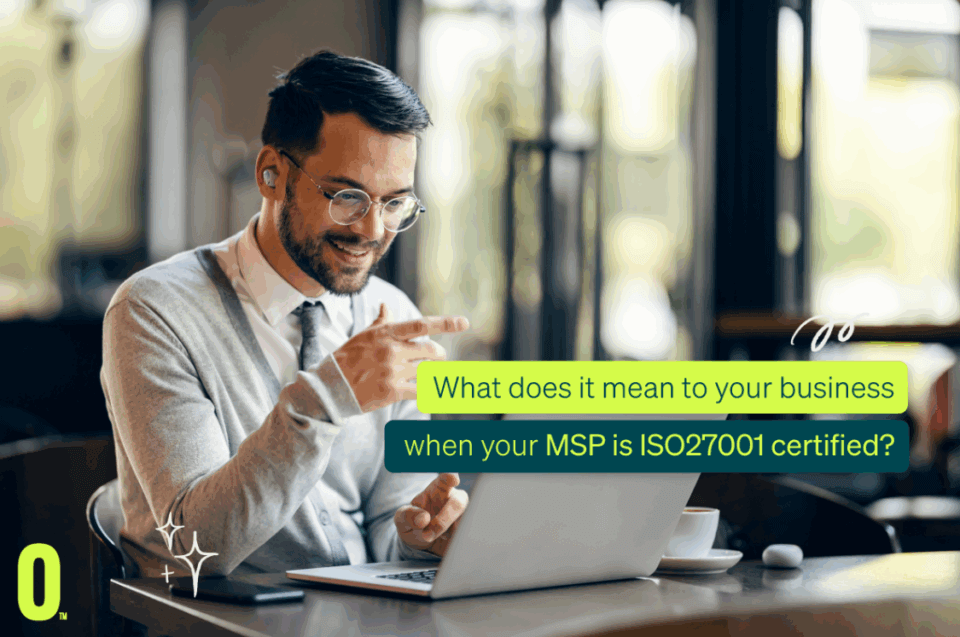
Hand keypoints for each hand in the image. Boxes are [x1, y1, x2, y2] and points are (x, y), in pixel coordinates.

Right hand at [333, 304, 468, 412]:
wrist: (331, 387)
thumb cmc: (348, 358)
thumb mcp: (363, 335)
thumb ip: (381, 322)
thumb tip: (385, 306)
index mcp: (386, 333)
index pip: (421, 325)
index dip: (445, 324)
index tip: (464, 322)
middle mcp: (391, 350)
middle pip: (430, 350)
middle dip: (439, 354)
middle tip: (439, 356)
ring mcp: (392, 371)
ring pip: (427, 371)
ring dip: (433, 373)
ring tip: (430, 373)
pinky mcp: (392, 391)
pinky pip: (421, 391)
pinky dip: (429, 391)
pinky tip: (433, 393)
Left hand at [394, 473, 468, 556]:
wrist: (422, 544)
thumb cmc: (414, 524)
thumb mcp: (402, 518)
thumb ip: (408, 515)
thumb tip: (424, 519)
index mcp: (438, 490)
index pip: (445, 480)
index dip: (450, 477)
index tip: (453, 479)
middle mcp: (454, 499)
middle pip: (457, 503)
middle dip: (443, 520)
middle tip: (427, 534)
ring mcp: (463, 516)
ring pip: (465, 521)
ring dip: (447, 534)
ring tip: (429, 539)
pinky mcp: (467, 532)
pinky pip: (466, 536)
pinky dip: (454, 543)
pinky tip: (443, 542)